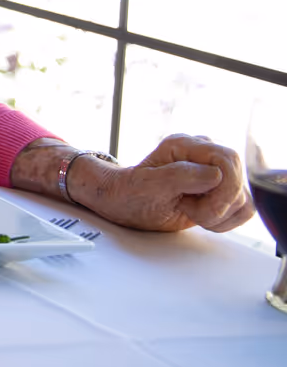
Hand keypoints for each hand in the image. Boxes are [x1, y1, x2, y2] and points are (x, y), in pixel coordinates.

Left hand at [74, 134, 253, 232]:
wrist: (123, 202)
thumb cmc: (130, 191)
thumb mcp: (147, 184)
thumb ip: (179, 176)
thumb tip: (215, 174)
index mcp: (186, 145)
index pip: (228, 160)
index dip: (223, 189)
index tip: (197, 208)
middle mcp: (204, 155)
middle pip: (239, 181)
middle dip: (218, 206)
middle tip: (189, 211)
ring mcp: (215, 173)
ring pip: (242, 198)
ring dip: (219, 215)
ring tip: (190, 211)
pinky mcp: (222, 192)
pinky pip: (243, 209)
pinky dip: (226, 221)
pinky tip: (202, 217)